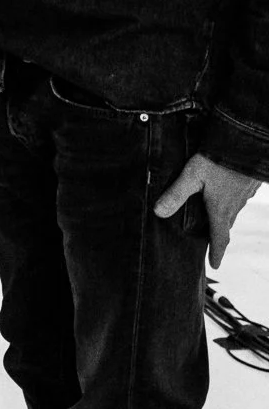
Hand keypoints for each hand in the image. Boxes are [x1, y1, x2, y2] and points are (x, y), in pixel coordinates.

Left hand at [154, 153, 261, 267]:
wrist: (246, 144)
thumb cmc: (218, 160)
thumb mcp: (192, 176)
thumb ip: (176, 194)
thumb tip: (158, 213)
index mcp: (221, 209)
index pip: (219, 237)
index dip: (217, 252)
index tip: (215, 265)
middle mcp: (235, 205)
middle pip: (225, 225)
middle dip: (218, 236)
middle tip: (212, 245)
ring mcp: (244, 195)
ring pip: (232, 212)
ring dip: (224, 219)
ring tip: (214, 221)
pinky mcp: (249, 184)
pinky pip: (238, 199)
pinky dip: (230, 204)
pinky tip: (224, 196)